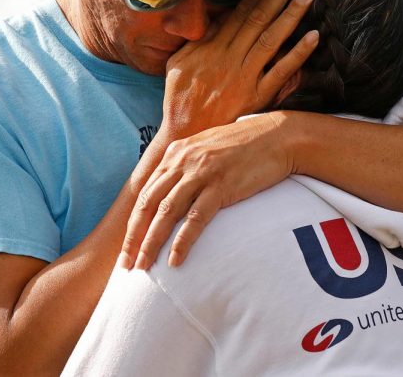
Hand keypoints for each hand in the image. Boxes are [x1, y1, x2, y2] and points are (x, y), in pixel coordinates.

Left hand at [121, 112, 293, 269]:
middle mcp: (183, 161)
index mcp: (176, 153)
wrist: (277, 136)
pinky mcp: (221, 186)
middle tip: (125, 264)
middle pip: (148, 204)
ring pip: (166, 213)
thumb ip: (186, 165)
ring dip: (151, 243)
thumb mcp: (206, 148)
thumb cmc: (245, 145)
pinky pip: (195, 219)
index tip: (126, 246)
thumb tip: (171, 189)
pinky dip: (182, 242)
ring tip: (142, 267)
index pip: (145, 192)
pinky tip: (175, 261)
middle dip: (133, 237)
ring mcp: (202, 173)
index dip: (133, 222)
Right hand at [161, 0, 317, 138]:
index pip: (238, 11)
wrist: (184, 135)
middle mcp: (228, 58)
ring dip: (290, 15)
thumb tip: (211, 17)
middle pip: (257, 18)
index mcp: (210, 47)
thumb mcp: (178, 63)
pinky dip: (297, 54)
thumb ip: (195, 39)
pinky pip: (280, 72)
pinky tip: (313, 36)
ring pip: (271, 39)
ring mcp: (244, 77)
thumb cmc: (179, 99)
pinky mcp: (256, 97)